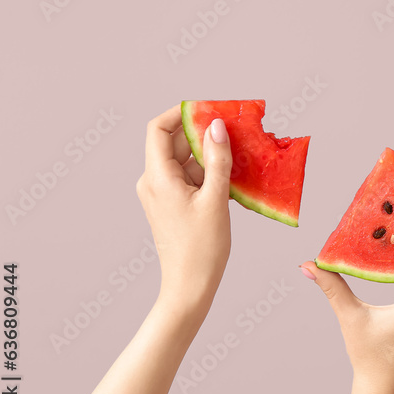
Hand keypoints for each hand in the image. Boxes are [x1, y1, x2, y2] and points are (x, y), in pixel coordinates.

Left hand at [135, 104, 232, 314]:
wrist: (190, 285)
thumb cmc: (202, 247)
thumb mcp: (215, 199)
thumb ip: (218, 160)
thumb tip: (216, 126)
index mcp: (157, 178)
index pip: (158, 128)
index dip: (181, 113)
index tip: (209, 108)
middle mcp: (154, 182)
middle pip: (173, 142)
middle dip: (202, 132)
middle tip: (232, 127)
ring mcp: (162, 193)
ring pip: (185, 160)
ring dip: (210, 153)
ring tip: (239, 150)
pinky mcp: (173, 204)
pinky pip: (190, 177)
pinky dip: (209, 172)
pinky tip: (233, 174)